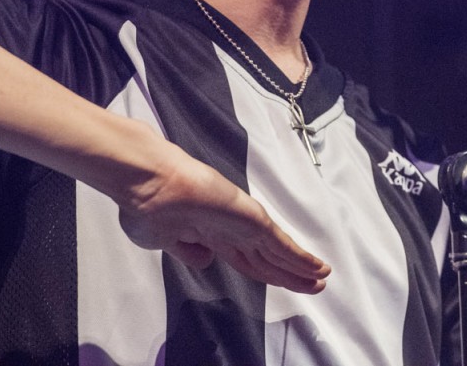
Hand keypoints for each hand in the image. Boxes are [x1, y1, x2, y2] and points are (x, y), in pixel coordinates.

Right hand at [118, 143, 329, 293]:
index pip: (245, 259)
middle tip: (312, 284)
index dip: (265, 272)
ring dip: (301, 270)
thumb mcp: (161, 240)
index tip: (280, 280)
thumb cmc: (145, 205)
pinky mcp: (251, 219)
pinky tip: (316, 270)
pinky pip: (282, 245)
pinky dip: (300, 259)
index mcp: (209, 235)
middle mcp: (230, 230)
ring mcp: (242, 223)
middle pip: (267, 259)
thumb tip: (206, 260)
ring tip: (321, 281)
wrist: (149, 182)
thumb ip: (187, 251)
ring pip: (280, 254)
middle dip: (289, 274)